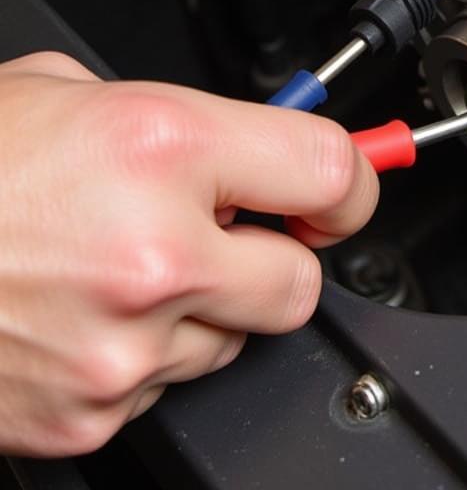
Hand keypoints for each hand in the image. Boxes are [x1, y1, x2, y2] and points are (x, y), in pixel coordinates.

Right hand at [0, 53, 377, 456]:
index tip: (343, 187)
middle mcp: (155, 250)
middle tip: (227, 231)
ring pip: (231, 339)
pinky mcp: (85, 416)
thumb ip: (183, 121)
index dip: (350, 181)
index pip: (331, 172)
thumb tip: (254, 151)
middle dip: (275, 255)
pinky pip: (162, 387)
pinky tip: (80, 314)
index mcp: (162, 146)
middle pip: (299, 280)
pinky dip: (141, 354)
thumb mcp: (72, 94)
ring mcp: (120, 346)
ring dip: (201, 306)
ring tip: (120, 266)